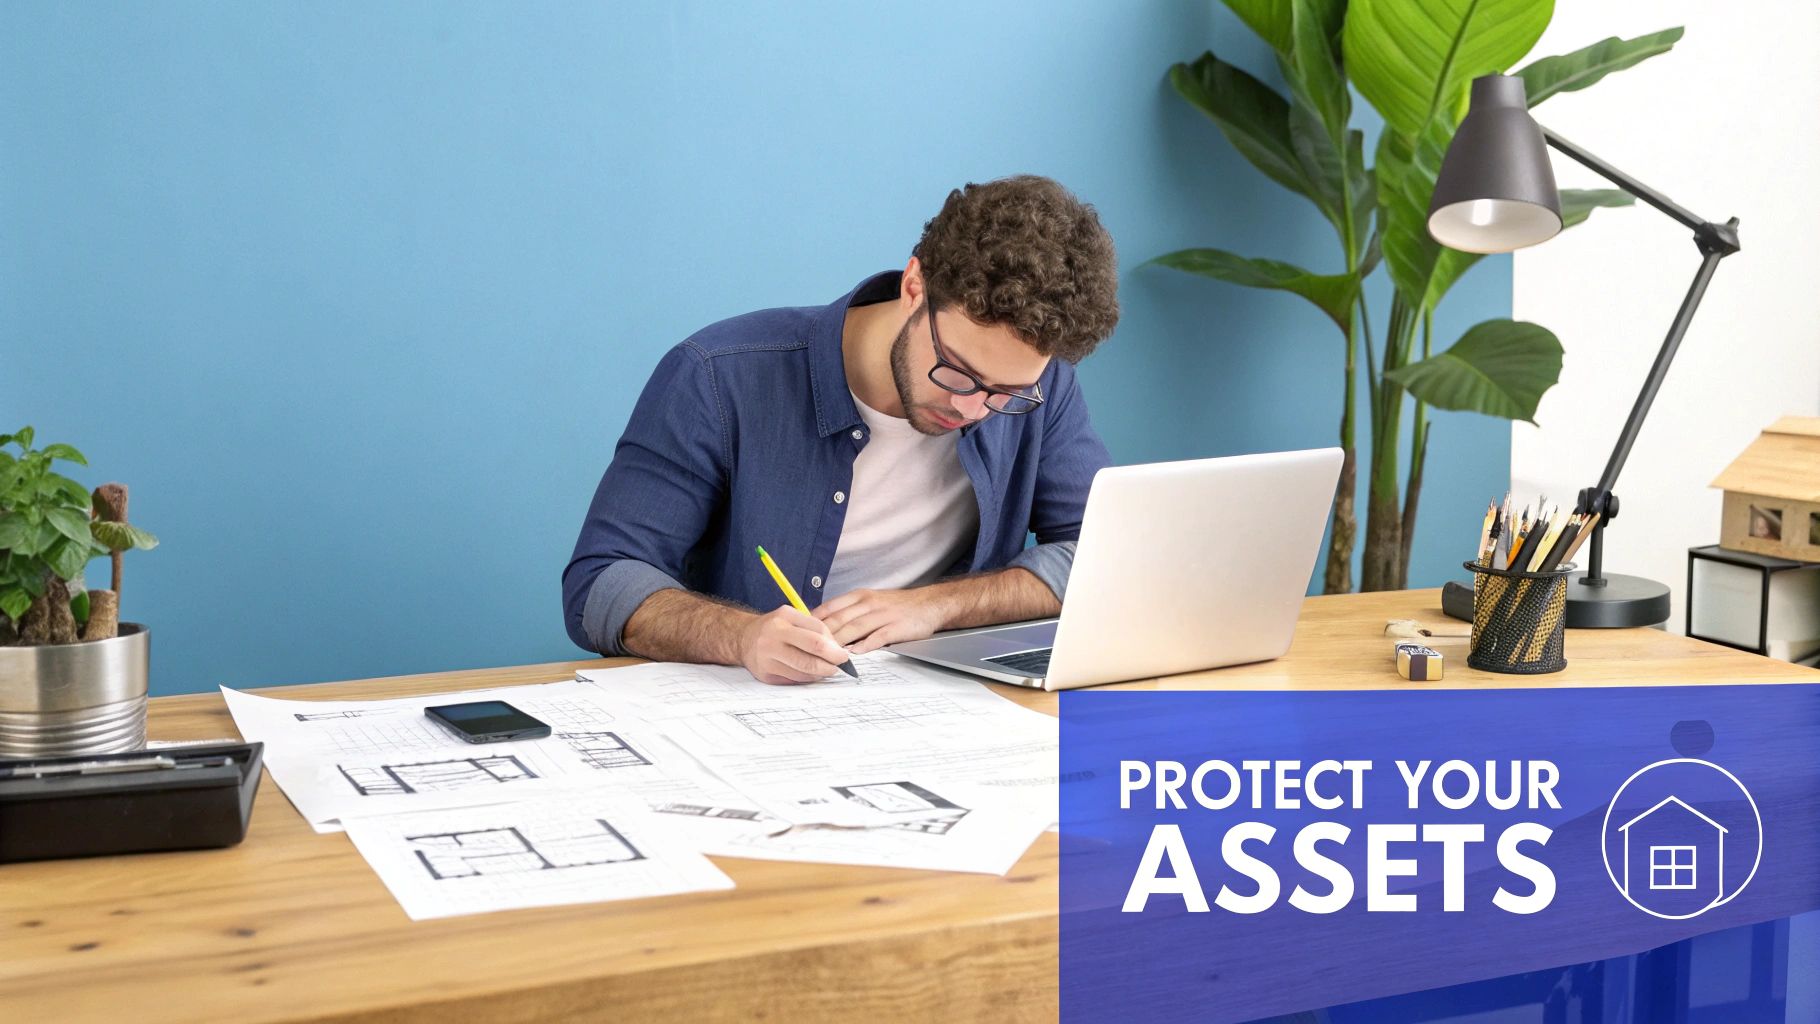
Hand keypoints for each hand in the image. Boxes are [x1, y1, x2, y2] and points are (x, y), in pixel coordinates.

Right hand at [738, 607, 850, 684]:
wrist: (743, 638)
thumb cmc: (775, 628)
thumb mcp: (792, 617)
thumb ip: (814, 628)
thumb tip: (837, 648)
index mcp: (783, 618)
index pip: (817, 634)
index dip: (834, 646)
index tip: (843, 653)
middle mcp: (773, 637)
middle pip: (811, 653)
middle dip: (831, 661)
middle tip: (841, 664)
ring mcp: (767, 657)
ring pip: (803, 670)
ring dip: (821, 673)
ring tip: (828, 669)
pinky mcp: (765, 674)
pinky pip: (794, 679)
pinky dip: (807, 678)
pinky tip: (812, 674)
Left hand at [813, 587, 946, 654]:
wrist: (928, 604)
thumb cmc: (896, 606)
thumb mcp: (870, 600)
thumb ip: (849, 612)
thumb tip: (823, 626)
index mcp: (859, 596)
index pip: (829, 608)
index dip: (813, 622)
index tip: (800, 634)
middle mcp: (868, 603)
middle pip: (838, 620)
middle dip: (821, 636)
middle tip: (807, 650)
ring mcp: (882, 615)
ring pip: (854, 628)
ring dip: (838, 643)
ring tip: (825, 656)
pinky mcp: (896, 627)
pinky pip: (877, 637)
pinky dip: (864, 645)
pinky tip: (854, 654)